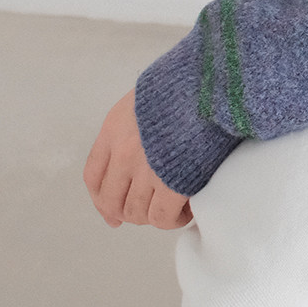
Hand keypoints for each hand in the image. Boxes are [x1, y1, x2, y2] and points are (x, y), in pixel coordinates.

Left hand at [83, 89, 193, 229]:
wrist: (214, 85)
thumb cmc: (188, 86)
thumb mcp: (148, 97)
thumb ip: (137, 124)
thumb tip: (142, 151)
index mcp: (114, 129)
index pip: (94, 177)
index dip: (101, 202)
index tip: (112, 215)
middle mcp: (123, 153)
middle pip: (113, 201)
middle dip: (129, 213)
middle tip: (151, 211)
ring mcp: (147, 170)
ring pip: (137, 213)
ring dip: (153, 217)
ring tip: (174, 210)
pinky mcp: (173, 183)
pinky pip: (162, 217)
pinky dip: (172, 220)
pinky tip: (186, 212)